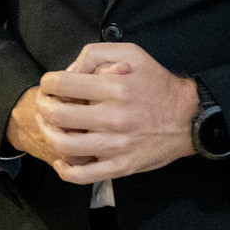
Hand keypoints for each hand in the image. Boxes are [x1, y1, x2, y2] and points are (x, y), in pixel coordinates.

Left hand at [32, 43, 198, 182]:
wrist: (187, 118)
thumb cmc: (157, 84)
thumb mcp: (132, 54)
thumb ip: (97, 53)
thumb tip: (71, 70)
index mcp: (115, 87)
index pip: (62, 84)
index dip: (47, 83)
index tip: (49, 85)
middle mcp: (113, 117)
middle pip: (57, 115)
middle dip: (42, 107)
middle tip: (44, 105)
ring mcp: (115, 146)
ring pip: (64, 145)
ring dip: (48, 135)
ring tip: (50, 128)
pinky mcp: (120, 167)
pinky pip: (82, 176)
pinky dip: (64, 169)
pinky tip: (62, 160)